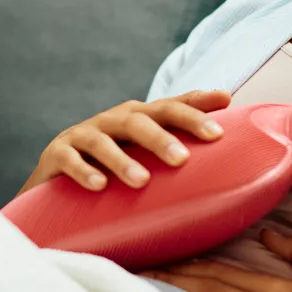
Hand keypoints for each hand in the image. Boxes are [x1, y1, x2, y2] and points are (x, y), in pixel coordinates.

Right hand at [18, 89, 230, 195]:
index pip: (171, 106)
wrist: (55, 190)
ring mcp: (82, 135)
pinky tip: (99, 186)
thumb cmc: (114, 174)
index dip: (196, 103)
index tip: (226, 100)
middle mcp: (113, 121)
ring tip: (141, 181)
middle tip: (183, 159)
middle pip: (141, 118)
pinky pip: (69, 159)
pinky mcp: (55, 154)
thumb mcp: (147, 162)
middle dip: (163, 136)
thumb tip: (236, 166)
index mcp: (139, 119)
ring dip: (123, 159)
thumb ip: (180, 158)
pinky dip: (84, 171)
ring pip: (104, 140)